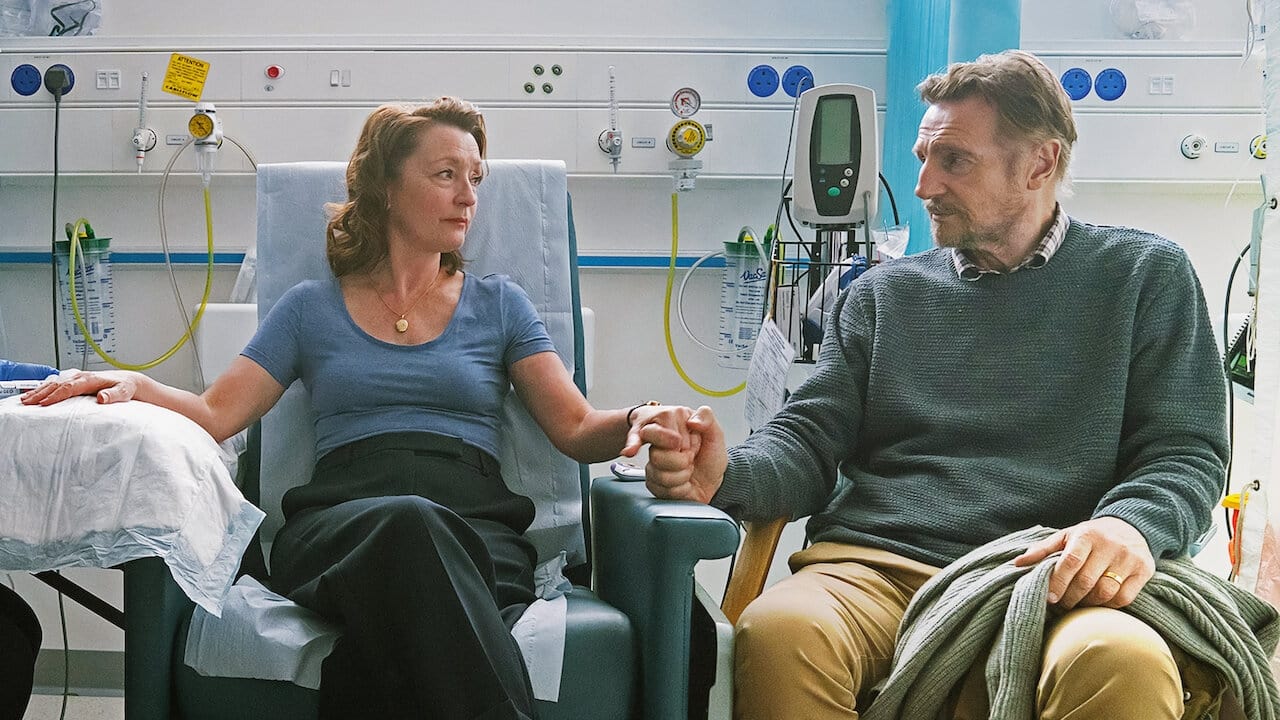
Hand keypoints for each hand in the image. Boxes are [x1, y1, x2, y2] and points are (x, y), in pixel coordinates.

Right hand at [20, 369, 137, 405]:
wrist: (128, 380)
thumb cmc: (125, 387)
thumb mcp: (123, 392)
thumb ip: (113, 395)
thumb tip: (102, 397)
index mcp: (90, 379)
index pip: (69, 388)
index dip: (55, 396)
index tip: (43, 403)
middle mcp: (81, 376)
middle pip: (57, 385)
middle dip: (41, 393)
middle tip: (27, 403)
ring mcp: (77, 377)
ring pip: (54, 383)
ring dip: (39, 390)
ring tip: (25, 399)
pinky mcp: (75, 380)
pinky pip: (56, 383)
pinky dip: (44, 388)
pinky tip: (34, 394)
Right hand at [635, 405, 726, 503]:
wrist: (712, 484)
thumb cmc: (710, 458)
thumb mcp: (715, 434)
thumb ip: (706, 417)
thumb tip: (692, 421)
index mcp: (670, 426)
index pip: (658, 430)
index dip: (679, 442)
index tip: (690, 445)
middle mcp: (658, 443)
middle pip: (655, 454)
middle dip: (681, 461)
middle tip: (691, 458)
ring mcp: (653, 463)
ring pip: (658, 473)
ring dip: (682, 476)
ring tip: (689, 470)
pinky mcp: (652, 481)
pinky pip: (659, 487)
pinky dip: (679, 488)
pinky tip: (684, 483)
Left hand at [1013, 517, 1154, 608]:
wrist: (1132, 526)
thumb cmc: (1091, 535)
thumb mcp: (1067, 535)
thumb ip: (1043, 549)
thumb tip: (1017, 563)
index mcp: (1087, 535)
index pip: (1070, 562)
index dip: (1058, 582)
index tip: (1049, 598)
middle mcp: (1110, 545)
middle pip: (1087, 581)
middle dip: (1070, 598)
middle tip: (1061, 605)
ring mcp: (1129, 558)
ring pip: (1106, 592)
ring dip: (1088, 604)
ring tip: (1077, 604)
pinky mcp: (1144, 570)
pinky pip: (1124, 598)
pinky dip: (1108, 605)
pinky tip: (1098, 603)